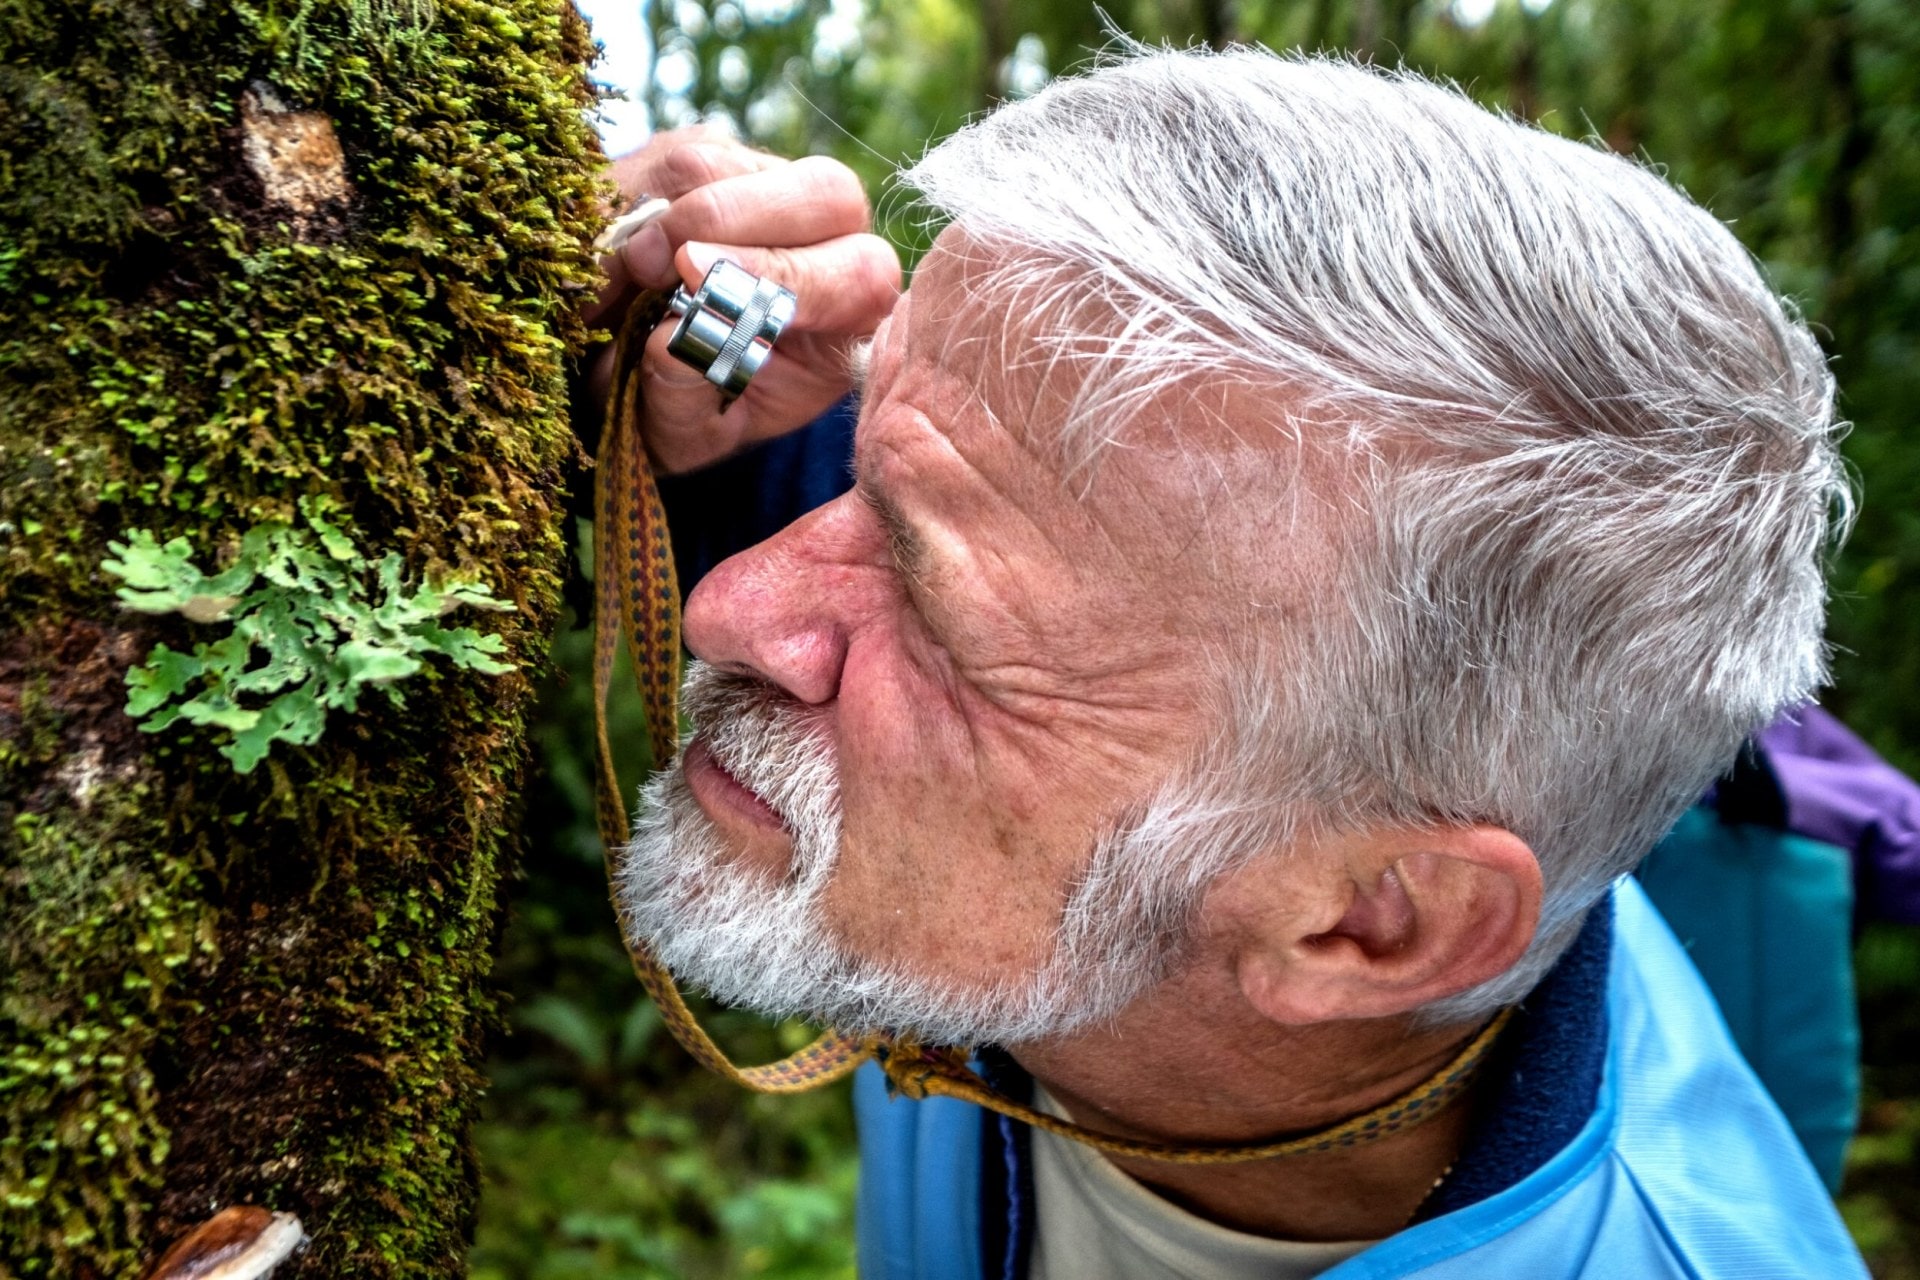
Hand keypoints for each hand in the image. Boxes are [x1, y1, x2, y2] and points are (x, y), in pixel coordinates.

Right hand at [586, 127, 900, 474]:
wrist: (626, 382)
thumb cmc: (676, 413)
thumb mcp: (679, 434)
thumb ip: (681, 398)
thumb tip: (671, 344)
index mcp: (848, 326)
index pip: (860, 275)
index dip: (786, 272)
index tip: (697, 282)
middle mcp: (831, 247)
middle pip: (829, 192)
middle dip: (734, 220)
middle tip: (661, 265)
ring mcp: (778, 194)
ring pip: (741, 166)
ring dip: (676, 217)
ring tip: (636, 274)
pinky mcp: (721, 164)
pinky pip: (686, 159)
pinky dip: (647, 204)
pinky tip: (628, 257)